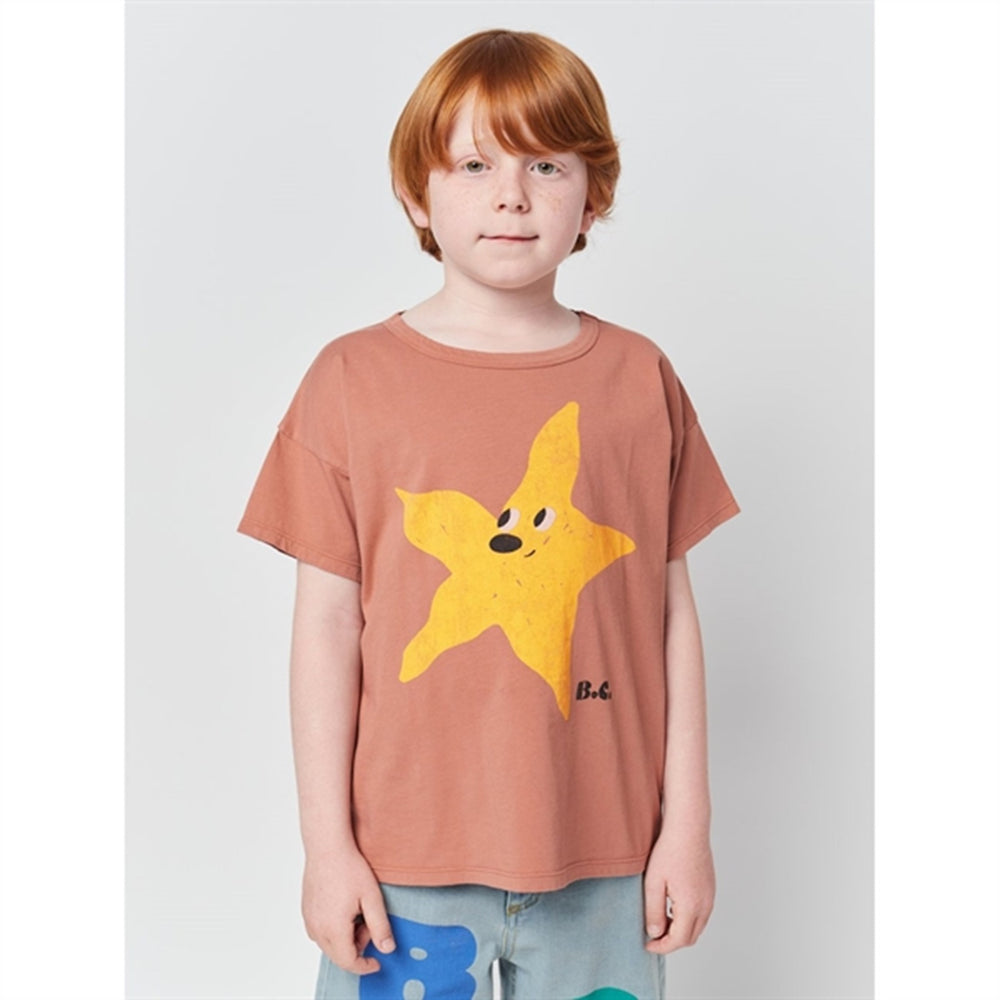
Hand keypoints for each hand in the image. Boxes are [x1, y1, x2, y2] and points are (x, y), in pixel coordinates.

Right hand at [302, 845, 396, 974]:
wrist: (327, 846)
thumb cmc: (349, 868)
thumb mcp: (372, 898)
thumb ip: (380, 927)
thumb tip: (387, 949)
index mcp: (333, 929)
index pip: (349, 962)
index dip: (365, 966)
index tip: (377, 962)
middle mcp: (317, 929)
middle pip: (338, 956)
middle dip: (357, 947)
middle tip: (369, 923)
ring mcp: (309, 920)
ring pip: (328, 944)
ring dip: (346, 938)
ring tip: (358, 912)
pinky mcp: (306, 911)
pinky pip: (320, 931)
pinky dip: (334, 929)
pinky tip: (345, 909)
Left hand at [642, 825, 715, 954]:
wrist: (688, 828)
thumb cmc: (669, 851)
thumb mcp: (653, 882)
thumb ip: (654, 911)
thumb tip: (655, 933)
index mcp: (691, 906)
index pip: (679, 940)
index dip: (662, 947)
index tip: (647, 944)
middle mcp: (705, 905)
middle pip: (690, 937)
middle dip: (671, 942)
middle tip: (653, 935)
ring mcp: (710, 897)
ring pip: (697, 926)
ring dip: (680, 930)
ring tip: (660, 920)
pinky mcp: (710, 888)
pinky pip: (701, 913)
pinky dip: (687, 919)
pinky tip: (672, 906)